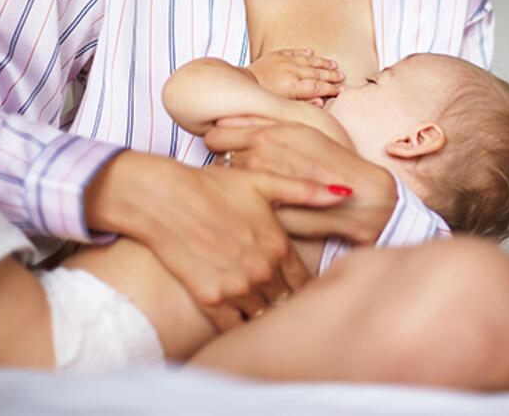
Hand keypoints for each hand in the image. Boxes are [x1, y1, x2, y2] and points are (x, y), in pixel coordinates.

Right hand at [83, 150, 370, 331]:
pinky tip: (236, 313)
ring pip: (263, 315)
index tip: (296, 286)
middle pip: (286, 301)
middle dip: (285, 300)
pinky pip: (234, 325)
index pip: (304, 281)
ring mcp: (236, 288)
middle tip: (281, 302)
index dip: (302, 285)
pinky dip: (238, 323)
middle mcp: (262, 271)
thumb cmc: (213, 186)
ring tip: (259, 308)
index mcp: (279, 246)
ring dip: (263, 313)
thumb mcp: (262, 182)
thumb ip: (305, 191)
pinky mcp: (210, 299)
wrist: (164, 198)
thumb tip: (344, 193)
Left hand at [204, 119, 396, 243]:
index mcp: (265, 134)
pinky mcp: (265, 209)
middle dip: (228, 164)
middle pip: (218, 160)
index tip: (227, 148)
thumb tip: (226, 122)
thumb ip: (262, 125)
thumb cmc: (332, 162)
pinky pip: (243, 204)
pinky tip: (264, 205)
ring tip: (262, 188)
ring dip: (238, 185)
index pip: (215, 136)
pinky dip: (248, 204)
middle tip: (249, 171)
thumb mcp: (300, 131)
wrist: (362, 196)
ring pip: (231, 182)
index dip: (220, 142)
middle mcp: (256, 156)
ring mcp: (260, 184)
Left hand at [248, 49, 343, 106]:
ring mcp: (284, 61)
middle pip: (316, 73)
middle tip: (341, 76)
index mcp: (292, 87)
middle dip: (331, 75)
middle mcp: (290, 72)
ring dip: (322, 62)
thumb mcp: (283, 106)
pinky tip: (312, 53)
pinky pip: (294, 52)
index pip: (317, 87)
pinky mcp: (277, 55)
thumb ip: (303, 104)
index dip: (330, 88)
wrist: (243, 85)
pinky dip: (304, 52)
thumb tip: (320, 102)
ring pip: (309, 60)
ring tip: (333, 64)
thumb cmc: (263, 99)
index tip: (338, 90)